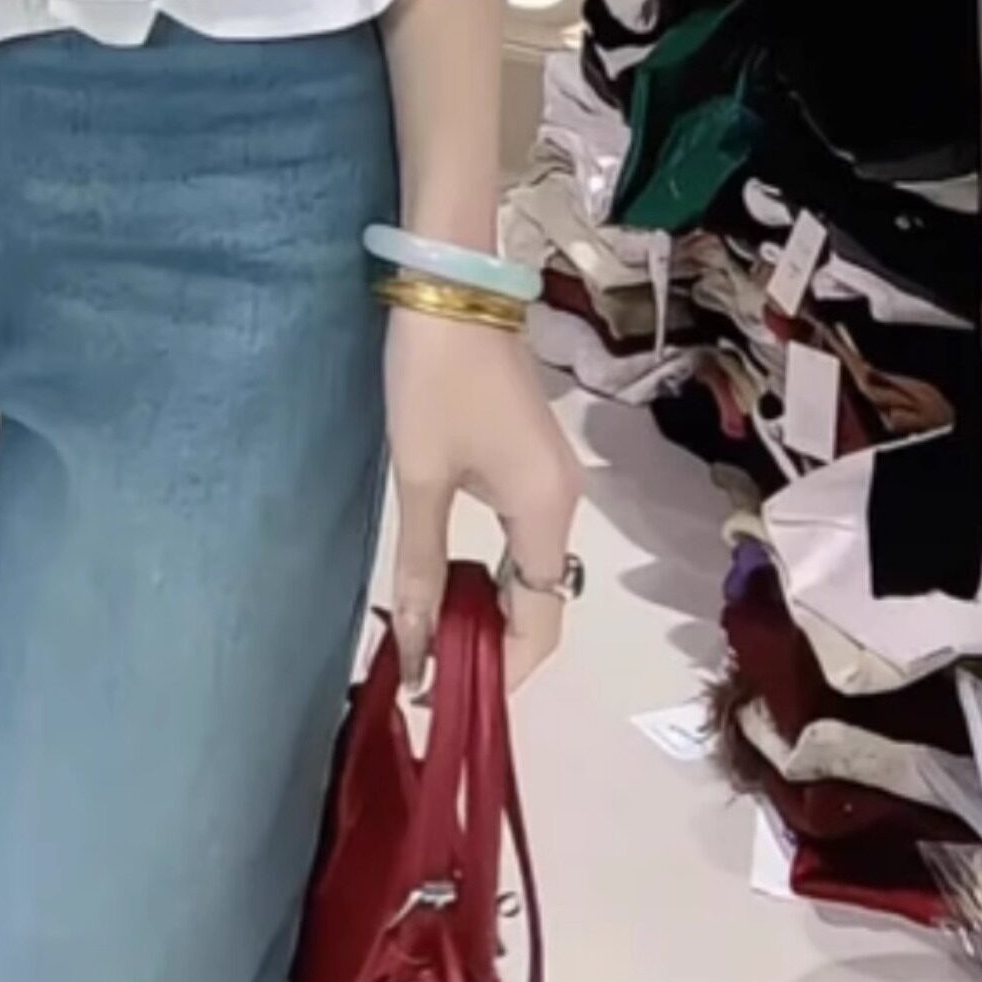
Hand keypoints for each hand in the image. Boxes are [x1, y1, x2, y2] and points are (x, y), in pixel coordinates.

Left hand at [384, 308, 583, 695]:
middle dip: (491, 644)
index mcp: (545, 512)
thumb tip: (418, 646)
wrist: (451, 286)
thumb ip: (424, 565)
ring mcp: (550, 479)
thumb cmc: (435, 380)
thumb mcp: (420, 475)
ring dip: (487, 606)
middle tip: (429, 670)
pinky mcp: (530, 459)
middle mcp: (563, 503)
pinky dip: (490, 569)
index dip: (503, 670)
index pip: (541, 623)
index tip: (450, 695)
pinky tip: (447, 579)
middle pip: (541, 601)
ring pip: (529, 569)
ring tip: (430, 634)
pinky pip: (519, 537)